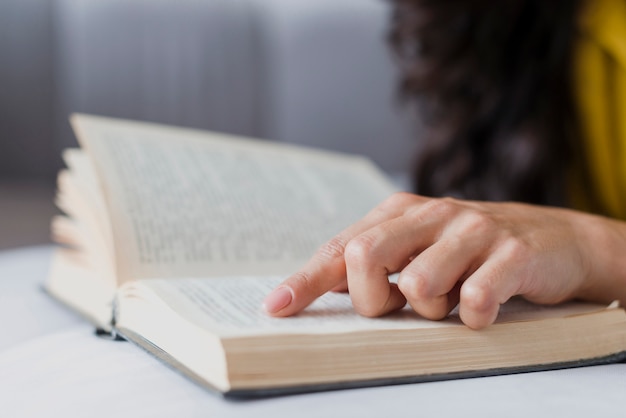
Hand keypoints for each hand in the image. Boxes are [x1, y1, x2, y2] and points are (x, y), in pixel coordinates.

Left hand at [263, 192, 625, 328]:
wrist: (549, 240)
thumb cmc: (465, 252)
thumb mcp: (414, 250)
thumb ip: (372, 264)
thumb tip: (318, 291)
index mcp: (397, 214)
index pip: (340, 248)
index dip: (305, 281)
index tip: (276, 309)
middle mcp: (430, 214)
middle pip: (366, 257)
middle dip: (373, 299)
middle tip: (397, 307)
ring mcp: (472, 231)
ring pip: (420, 284)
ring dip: (430, 310)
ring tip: (449, 302)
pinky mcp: (512, 254)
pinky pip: (476, 299)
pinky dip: (473, 317)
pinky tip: (482, 309)